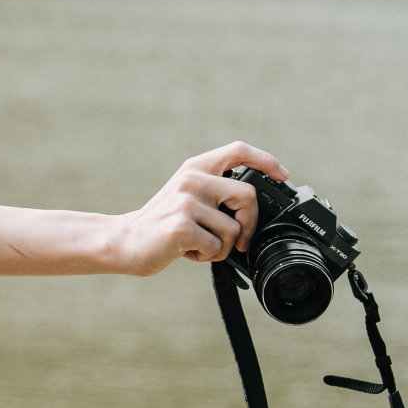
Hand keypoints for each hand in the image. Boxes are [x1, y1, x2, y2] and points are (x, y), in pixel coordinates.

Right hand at [108, 141, 287, 275]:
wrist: (124, 241)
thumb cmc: (162, 224)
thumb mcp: (187, 197)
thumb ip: (215, 191)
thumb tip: (257, 206)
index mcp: (195, 167)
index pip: (238, 150)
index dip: (266, 160)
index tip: (283, 176)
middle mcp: (191, 179)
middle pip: (247, 196)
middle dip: (250, 223)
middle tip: (240, 240)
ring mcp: (186, 201)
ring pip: (234, 229)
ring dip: (224, 247)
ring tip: (201, 246)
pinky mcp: (182, 226)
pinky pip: (218, 246)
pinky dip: (209, 256)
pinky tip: (189, 252)